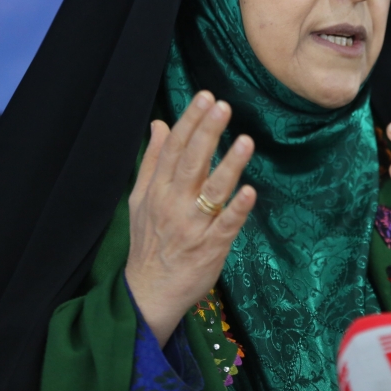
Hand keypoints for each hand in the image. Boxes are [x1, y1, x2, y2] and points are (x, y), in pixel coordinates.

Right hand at [125, 91, 255, 346]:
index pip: (173, 149)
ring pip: (212, 191)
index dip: (189, 122)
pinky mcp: (210, 247)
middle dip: (206, 133)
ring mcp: (192, 226)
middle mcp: (173, 204)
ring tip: (245, 141)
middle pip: (190, 163)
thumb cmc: (148, 242)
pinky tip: (250, 191)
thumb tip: (158, 123)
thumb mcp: (140, 199)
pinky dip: (237, 209)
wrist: (148, 293)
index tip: (205, 97)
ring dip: (228, 165)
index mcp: (157, 191)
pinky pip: (226, 226)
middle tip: (222, 106)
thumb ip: (152, 161)